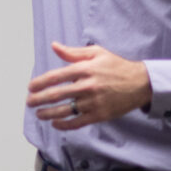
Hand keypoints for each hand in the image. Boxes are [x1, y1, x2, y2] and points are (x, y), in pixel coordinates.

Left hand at [27, 43, 151, 130]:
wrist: (141, 83)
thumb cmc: (117, 66)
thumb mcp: (97, 53)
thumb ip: (73, 52)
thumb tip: (54, 46)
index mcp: (85, 69)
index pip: (56, 77)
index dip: (40, 83)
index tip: (31, 87)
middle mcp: (87, 86)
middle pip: (56, 94)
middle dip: (39, 99)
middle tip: (29, 102)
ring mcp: (93, 102)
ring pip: (64, 110)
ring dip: (47, 113)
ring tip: (38, 114)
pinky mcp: (99, 115)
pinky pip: (77, 122)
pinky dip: (64, 125)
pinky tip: (55, 123)